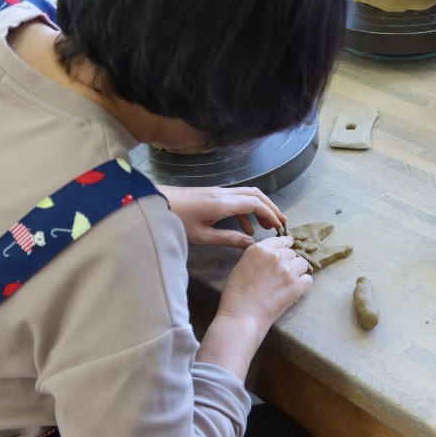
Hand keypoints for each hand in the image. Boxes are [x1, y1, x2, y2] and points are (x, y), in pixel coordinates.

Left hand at [157, 185, 285, 247]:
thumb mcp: (202, 236)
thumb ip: (228, 239)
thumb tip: (251, 244)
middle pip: (255, 194)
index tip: (279, 227)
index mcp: (223, 203)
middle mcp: (223, 193)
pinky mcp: (211, 195)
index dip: (270, 214)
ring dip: (259, 208)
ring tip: (267, 226)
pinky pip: (236, 199)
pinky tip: (245, 228)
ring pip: (246, 195)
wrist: (154, 203)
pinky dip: (246, 210)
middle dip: (270, 207)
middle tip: (281, 223)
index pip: (255, 203)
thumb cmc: (176, 221)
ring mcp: (217, 192)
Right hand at [195, 236, 312, 380]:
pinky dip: (303, 284)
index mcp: (259, 249)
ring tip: (289, 281)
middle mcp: (276, 256)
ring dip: (298, 270)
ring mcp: (288, 270)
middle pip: (291, 253)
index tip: (289, 244)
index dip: (286, 243)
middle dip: (289, 261)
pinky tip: (295, 289)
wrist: (242, 314)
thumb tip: (268, 258)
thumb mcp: (241, 265)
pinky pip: (308, 279)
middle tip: (283, 273)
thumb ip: (256, 257)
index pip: (279, 241)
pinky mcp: (297, 286)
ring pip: (303, 264)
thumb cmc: (236, 293)